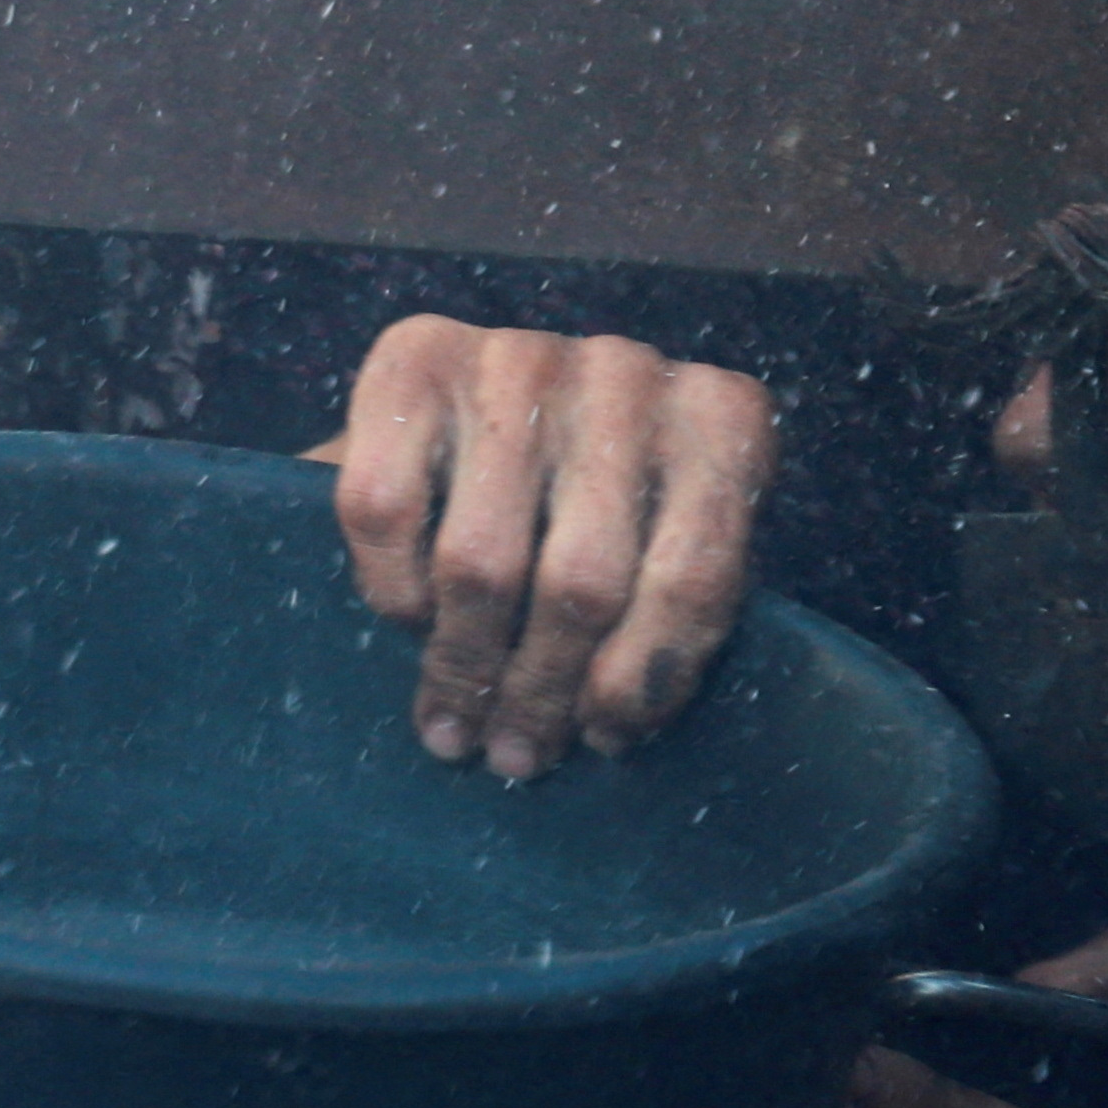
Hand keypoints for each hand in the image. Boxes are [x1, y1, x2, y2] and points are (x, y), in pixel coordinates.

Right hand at [317, 315, 772, 775]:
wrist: (486, 403)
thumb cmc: (597, 503)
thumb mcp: (663, 548)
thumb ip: (662, 615)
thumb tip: (610, 728)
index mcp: (723, 419)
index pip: (693, 580)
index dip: (643, 682)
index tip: (602, 739)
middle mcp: (627, 369)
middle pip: (582, 581)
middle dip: (541, 689)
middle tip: (513, 753)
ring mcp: (517, 355)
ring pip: (481, 559)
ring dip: (463, 662)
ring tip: (454, 723)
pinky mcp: (413, 354)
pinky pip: (385, 507)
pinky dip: (393, 587)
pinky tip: (409, 620)